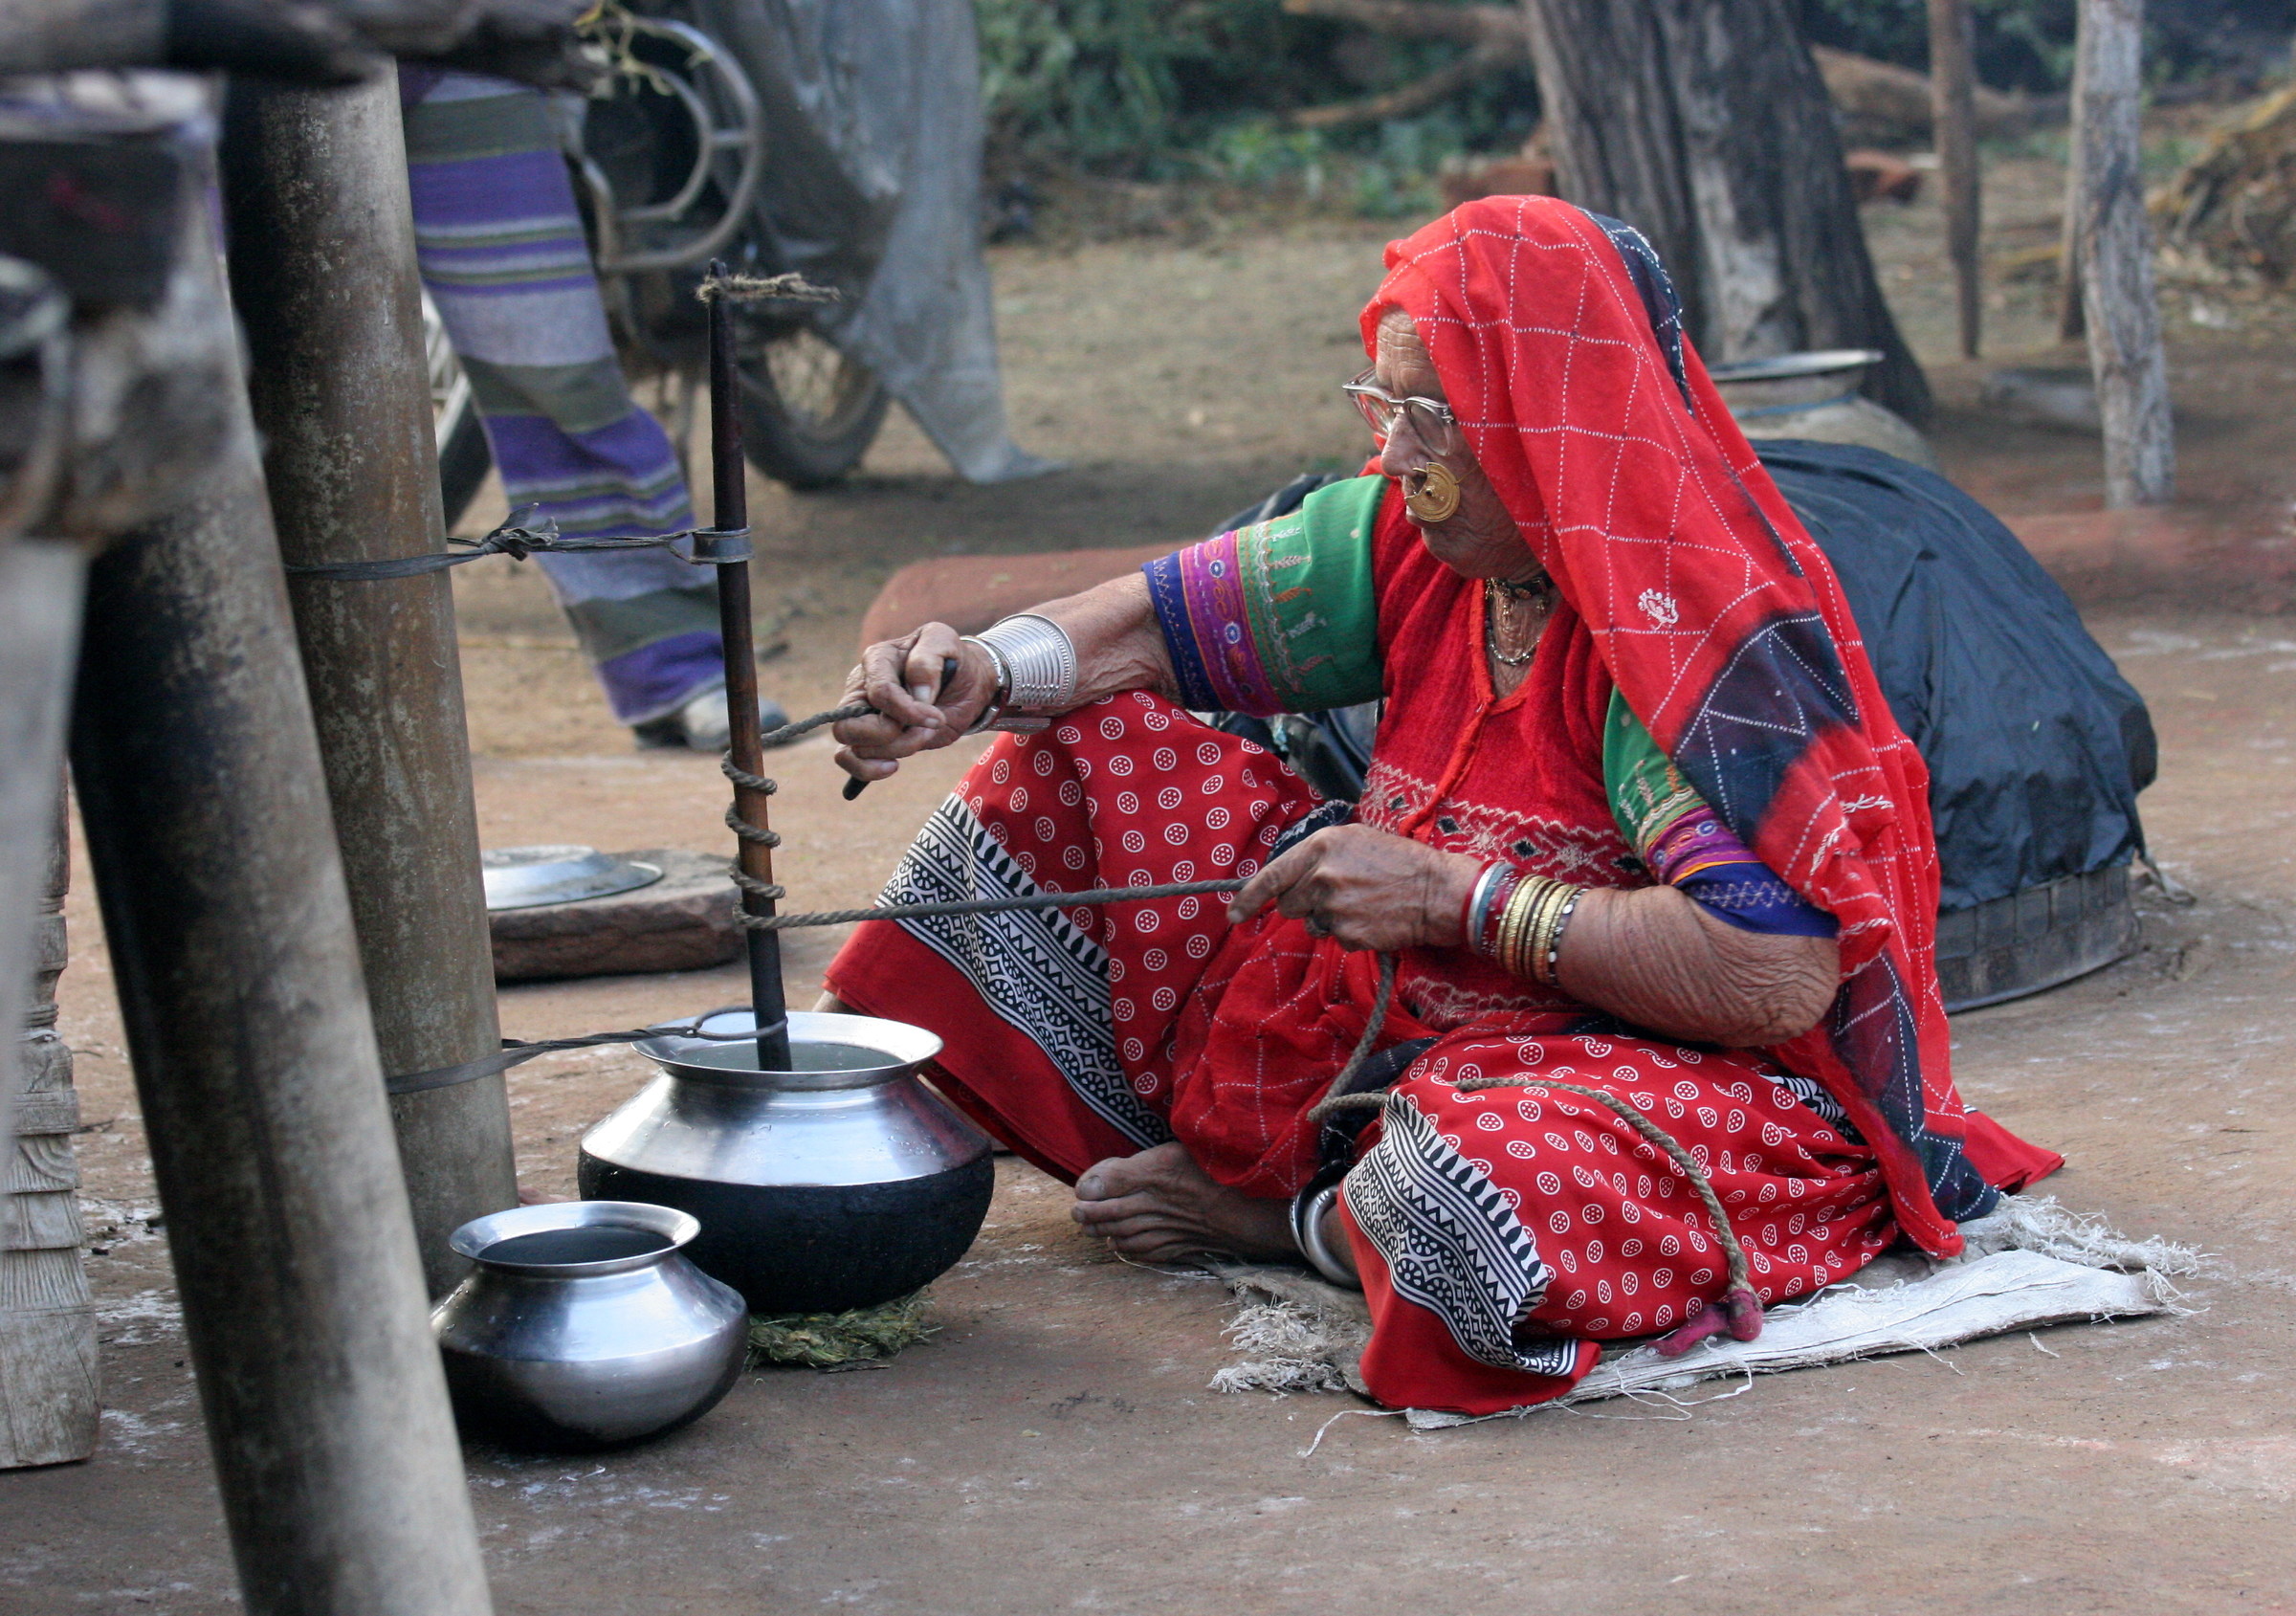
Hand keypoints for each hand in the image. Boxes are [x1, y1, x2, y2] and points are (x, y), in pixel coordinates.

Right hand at [831, 623, 1001, 784]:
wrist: (963, 683)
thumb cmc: (950, 660)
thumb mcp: (944, 642)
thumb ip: (927, 660)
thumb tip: (917, 693)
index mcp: (877, 660)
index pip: (880, 693)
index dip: (908, 712)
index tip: (936, 718)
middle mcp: (862, 688)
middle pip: (849, 725)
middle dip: (890, 735)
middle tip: (923, 730)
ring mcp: (862, 714)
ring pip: (854, 746)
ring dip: (895, 749)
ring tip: (922, 737)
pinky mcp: (869, 737)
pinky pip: (847, 759)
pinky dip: (868, 769)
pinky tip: (893, 765)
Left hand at [1227, 825, 1481, 952]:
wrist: (1437, 891)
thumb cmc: (1397, 860)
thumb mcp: (1353, 839)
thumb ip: (1316, 855)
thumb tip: (1286, 878)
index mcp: (1320, 847)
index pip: (1271, 876)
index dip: (1248, 898)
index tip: (1233, 915)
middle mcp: (1321, 877)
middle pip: (1288, 904)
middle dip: (1303, 904)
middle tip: (1335, 894)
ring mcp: (1333, 908)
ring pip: (1310, 924)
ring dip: (1326, 918)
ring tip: (1360, 903)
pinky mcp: (1348, 935)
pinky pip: (1335, 939)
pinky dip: (1349, 933)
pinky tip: (1371, 918)